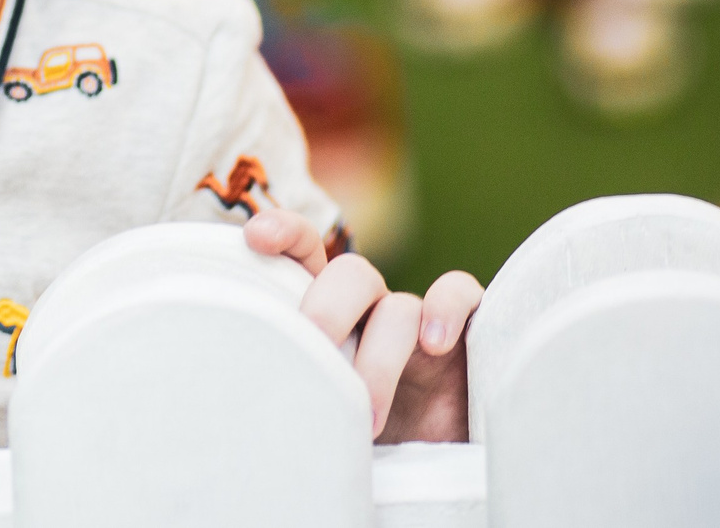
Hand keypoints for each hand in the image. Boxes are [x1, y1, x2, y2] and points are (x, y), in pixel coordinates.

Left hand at [246, 208, 481, 440]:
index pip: (306, 255)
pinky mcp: (472, 338)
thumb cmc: (367, 452)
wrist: (436, 484)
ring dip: (379, 358)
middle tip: (313, 360)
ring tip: (367, 415)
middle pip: (350, 275)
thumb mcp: (322, 420)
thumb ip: (296, 398)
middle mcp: (375, 314)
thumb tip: (248, 418)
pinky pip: (462, 294)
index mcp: (332, 321)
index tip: (255, 238)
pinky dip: (446, 309)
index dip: (285, 235)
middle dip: (327, 310)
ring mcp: (422, 325)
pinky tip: (435, 346)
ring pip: (399, 306)